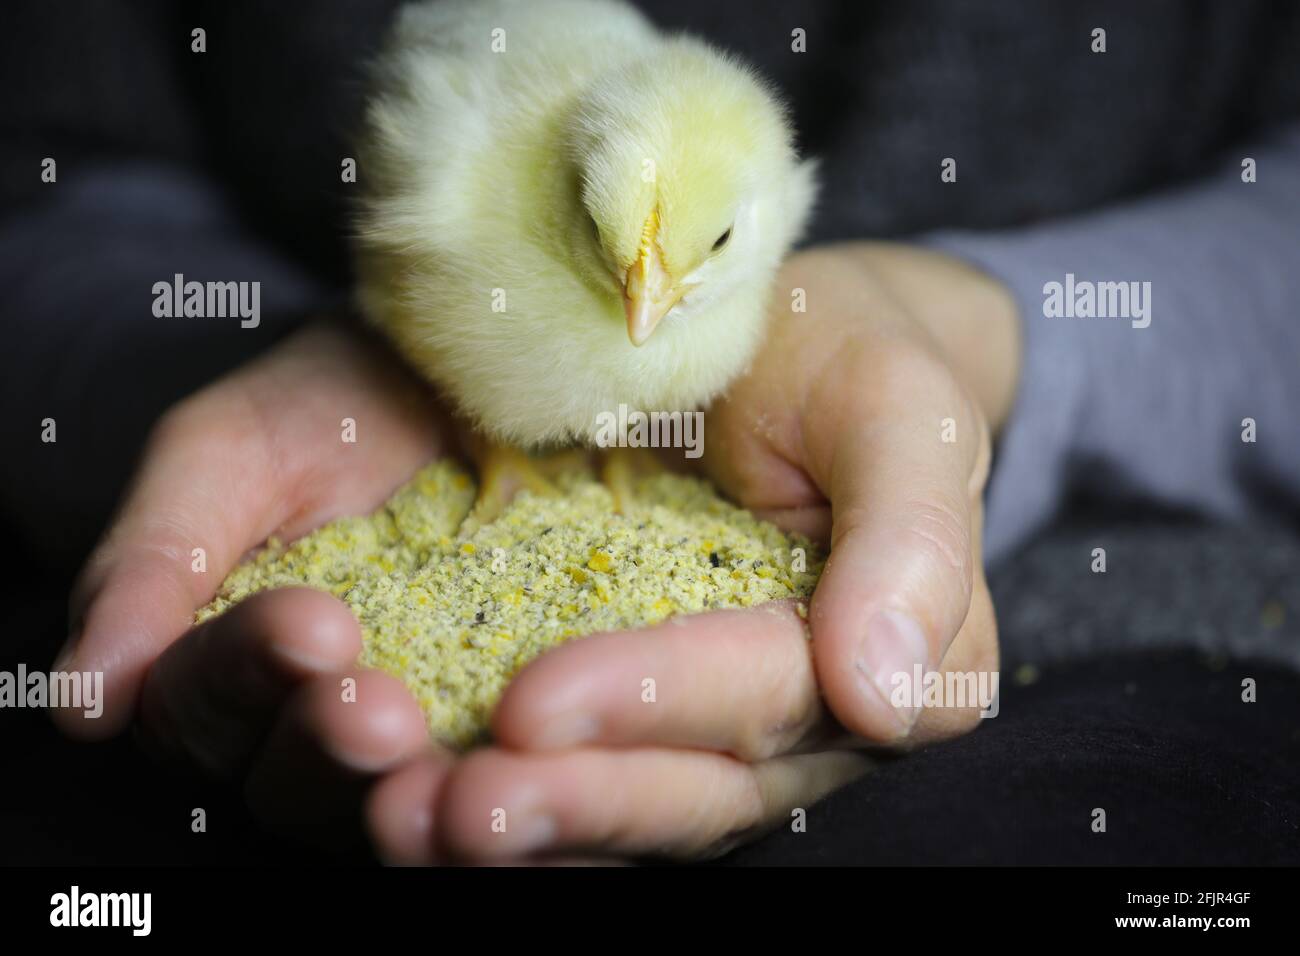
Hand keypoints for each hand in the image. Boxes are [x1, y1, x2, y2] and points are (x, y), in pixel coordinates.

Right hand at [52, 321, 453, 858]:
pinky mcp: (493, 713)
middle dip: (326, 742)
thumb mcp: (222, 458)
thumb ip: (153, 565)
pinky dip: (494, 764)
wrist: (447, 376)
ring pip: (380, 792)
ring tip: (436, 735)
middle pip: (287, 775)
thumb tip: (82, 705)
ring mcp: (407, 722)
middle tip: (382, 713)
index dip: (247, 672)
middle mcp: (302, 716)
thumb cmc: (319, 408)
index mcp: (217, 668)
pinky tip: (518, 755)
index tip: (310, 625)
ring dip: (400, 777)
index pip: (202, 703)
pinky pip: (486, 762)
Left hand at [428, 242, 1018, 861]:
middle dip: (577, 800)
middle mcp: (810, 723)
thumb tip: (881, 694)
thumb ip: (910, 541)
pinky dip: (515, 786)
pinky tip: (417, 798)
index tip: (531, 705)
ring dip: (531, 826)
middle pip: (696, 787)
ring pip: (636, 806)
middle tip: (455, 807)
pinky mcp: (648, 713)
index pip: (766, 695)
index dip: (653, 702)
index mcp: (898, 660)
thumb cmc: (849, 365)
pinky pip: (588, 772)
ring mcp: (722, 729)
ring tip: (409, 821)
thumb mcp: (897, 411)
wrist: (796, 354)